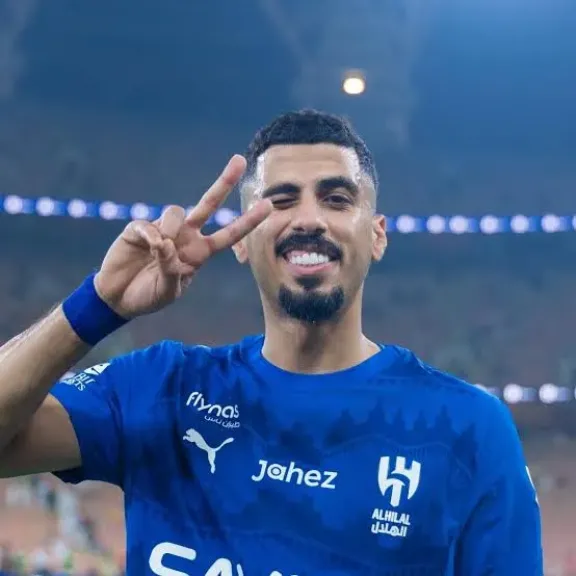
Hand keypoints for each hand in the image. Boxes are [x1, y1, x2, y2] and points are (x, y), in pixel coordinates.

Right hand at [94, 155, 270, 317]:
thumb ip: (173, 270)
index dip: (248, 221)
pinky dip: (149, 236)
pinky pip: (148, 224)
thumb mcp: (169, 290)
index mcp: (200, 253)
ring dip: (171, 229)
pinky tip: (146, 247)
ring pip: (176, 211)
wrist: (119, 298)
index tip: (268, 206)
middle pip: (209, 204)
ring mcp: (163, 229)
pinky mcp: (139, 229)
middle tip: (240, 160)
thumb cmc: (149, 295)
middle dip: (224, 183)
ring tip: (159, 250)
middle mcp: (185, 236)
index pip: (229, 235)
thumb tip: (165, 243)